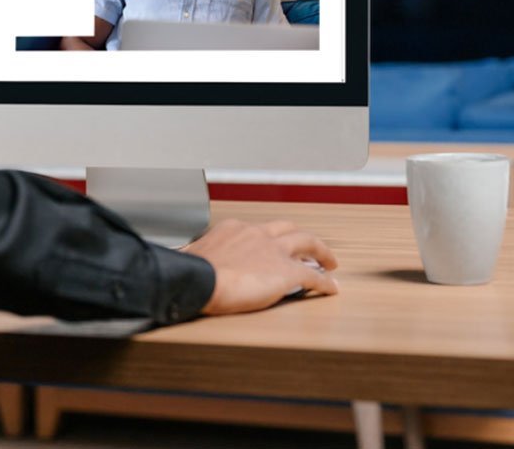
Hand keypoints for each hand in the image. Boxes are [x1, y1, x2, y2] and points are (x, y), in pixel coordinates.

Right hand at [182, 219, 338, 314]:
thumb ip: (198, 255)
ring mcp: (274, 251)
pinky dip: (325, 282)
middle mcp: (257, 234)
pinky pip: (314, 276)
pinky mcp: (287, 272)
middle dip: (301, 237)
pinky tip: (331, 289)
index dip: (269, 238)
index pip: (258, 229)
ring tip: (329, 262)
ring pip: (307, 242)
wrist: (200, 280)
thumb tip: (185, 260)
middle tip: (310, 247)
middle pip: (288, 228)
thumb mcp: (192, 255)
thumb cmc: (192, 271)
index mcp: (234, 229)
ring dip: (321, 251)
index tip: (271, 246)